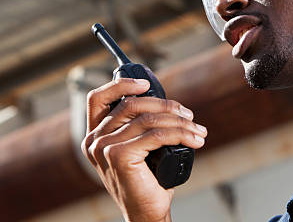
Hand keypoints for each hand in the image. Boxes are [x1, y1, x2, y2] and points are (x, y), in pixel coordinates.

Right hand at [81, 78, 206, 221]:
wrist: (146, 212)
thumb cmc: (146, 180)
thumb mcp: (138, 147)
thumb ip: (137, 125)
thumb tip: (166, 102)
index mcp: (94, 135)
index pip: (98, 98)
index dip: (121, 85)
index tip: (145, 84)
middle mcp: (94, 140)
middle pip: (131, 104)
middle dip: (166, 106)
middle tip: (188, 115)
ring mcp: (104, 148)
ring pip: (149, 120)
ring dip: (180, 123)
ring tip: (198, 131)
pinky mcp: (119, 155)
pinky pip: (156, 135)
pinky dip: (180, 134)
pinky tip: (194, 141)